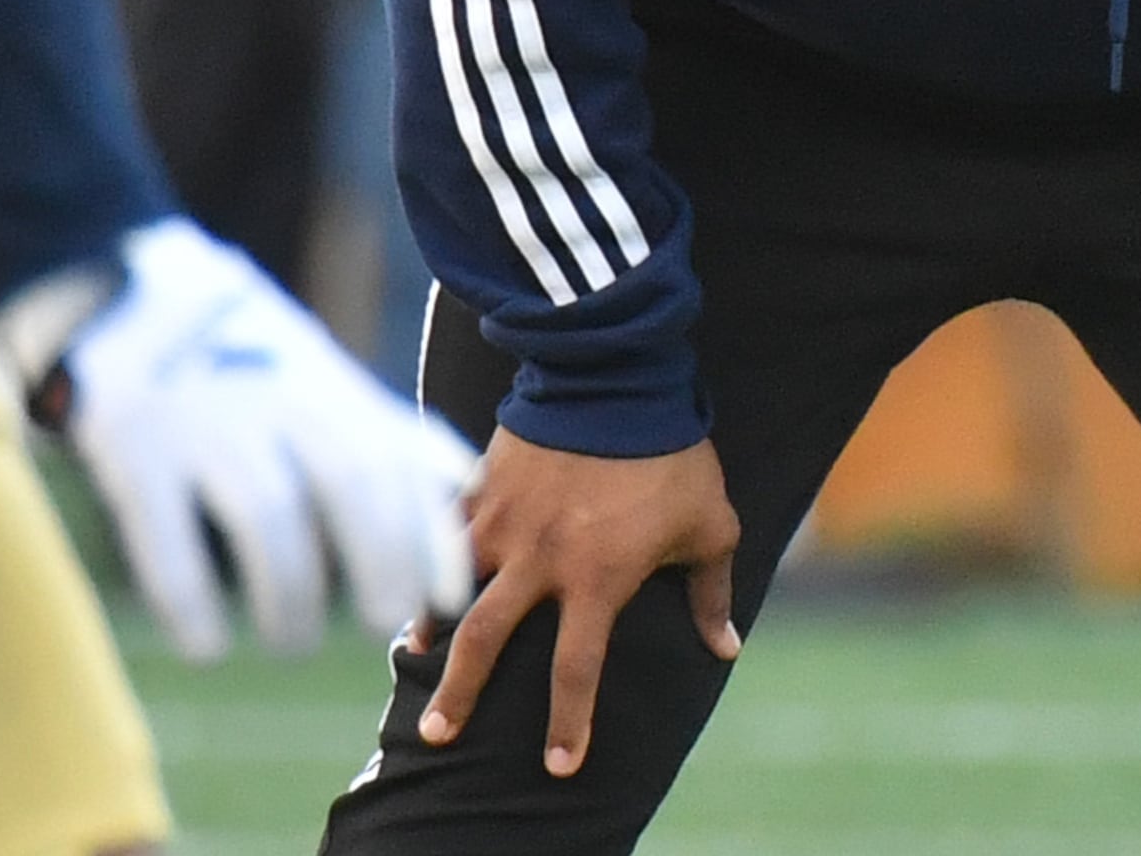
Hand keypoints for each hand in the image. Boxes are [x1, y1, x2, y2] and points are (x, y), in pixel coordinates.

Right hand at [38, 219, 478, 659]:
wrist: (115, 282)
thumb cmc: (237, 352)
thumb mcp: (317, 374)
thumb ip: (384, 430)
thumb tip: (467, 485)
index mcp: (325, 386)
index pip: (402, 460)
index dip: (432, 532)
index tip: (450, 600)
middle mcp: (275, 398)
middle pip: (350, 477)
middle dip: (381, 556)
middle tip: (387, 620)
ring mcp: (203, 418)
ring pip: (267, 511)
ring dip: (289, 592)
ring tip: (294, 642)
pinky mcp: (130, 444)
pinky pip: (166, 531)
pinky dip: (190, 595)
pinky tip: (206, 646)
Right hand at [421, 428, 739, 779]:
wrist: (619, 377)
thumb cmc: (674, 453)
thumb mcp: (710, 525)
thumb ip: (710, 592)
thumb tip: (724, 649)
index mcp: (598, 578)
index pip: (577, 670)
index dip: (568, 722)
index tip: (559, 765)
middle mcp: (541, 559)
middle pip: (487, 642)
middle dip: (461, 694)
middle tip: (439, 735)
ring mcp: (504, 522)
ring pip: (452, 587)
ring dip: (430, 626)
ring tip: (416, 657)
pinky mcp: (483, 485)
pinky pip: (444, 531)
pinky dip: (427, 558)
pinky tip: (416, 578)